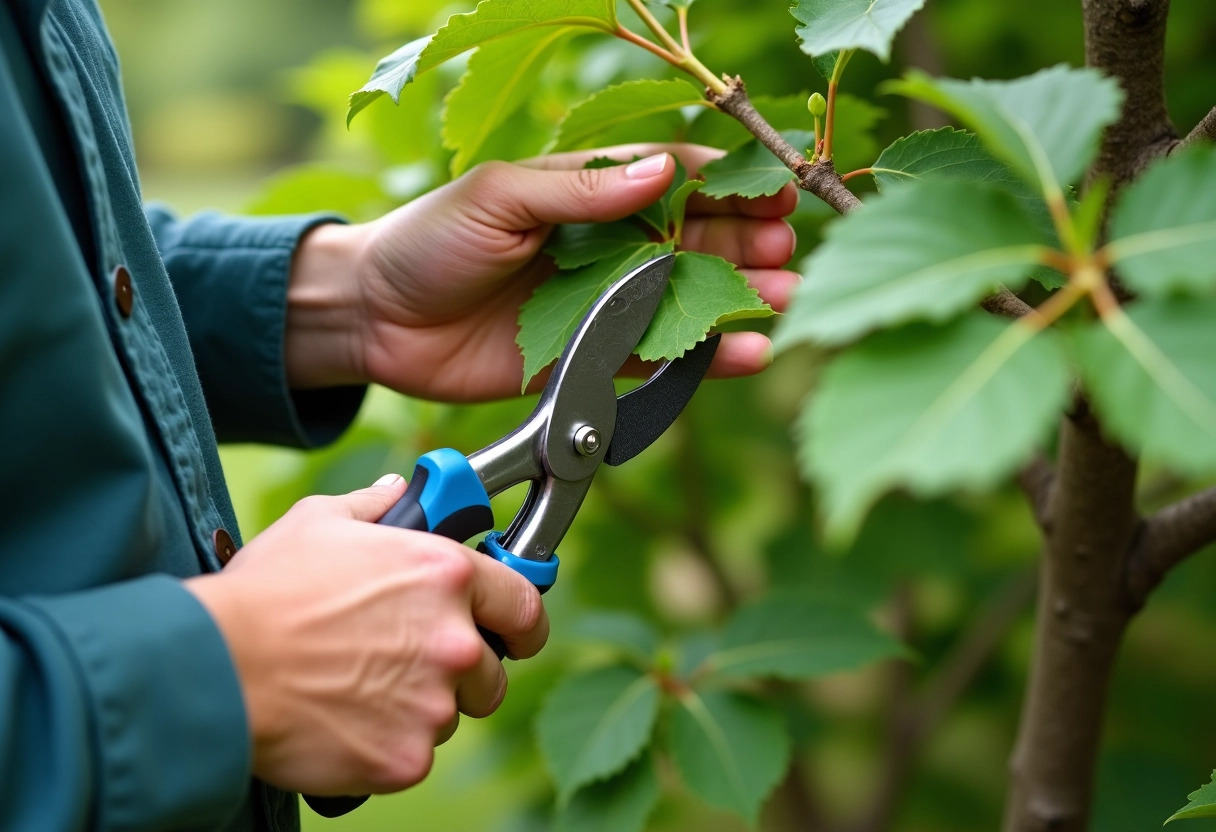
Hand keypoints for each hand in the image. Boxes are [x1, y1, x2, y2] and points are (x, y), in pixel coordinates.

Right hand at [185, 475, 547, 795]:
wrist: (218, 666)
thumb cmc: (267, 591)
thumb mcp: (321, 522)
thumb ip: (376, 507)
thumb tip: (397, 492)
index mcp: (446, 576)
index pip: (525, 605)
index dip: (521, 622)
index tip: (515, 632)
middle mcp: (454, 640)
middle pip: (490, 673)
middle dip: (460, 673)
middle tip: (407, 665)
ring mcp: (434, 704)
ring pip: (449, 716)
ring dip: (418, 708)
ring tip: (357, 689)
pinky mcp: (406, 758)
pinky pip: (413, 755)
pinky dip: (386, 746)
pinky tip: (342, 721)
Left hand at [284, 144, 800, 400]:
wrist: (379, 322)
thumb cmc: (430, 241)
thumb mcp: (499, 197)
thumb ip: (579, 193)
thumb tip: (662, 173)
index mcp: (591, 191)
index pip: (677, 179)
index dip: (729, 184)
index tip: (776, 190)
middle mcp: (611, 244)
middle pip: (699, 239)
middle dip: (750, 242)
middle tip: (788, 251)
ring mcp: (608, 304)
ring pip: (691, 299)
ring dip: (742, 299)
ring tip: (784, 302)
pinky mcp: (599, 359)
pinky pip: (663, 357)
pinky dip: (707, 357)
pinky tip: (745, 354)